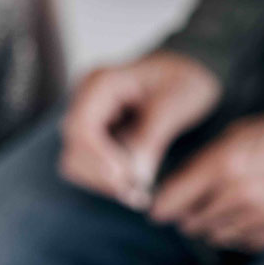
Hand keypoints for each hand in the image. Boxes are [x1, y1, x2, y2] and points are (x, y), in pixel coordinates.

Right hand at [60, 50, 221, 207]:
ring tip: (137, 194)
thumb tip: (135, 177)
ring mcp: (87, 119)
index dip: (97, 158)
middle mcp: (85, 101)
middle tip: (137, 194)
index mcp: (100, 84)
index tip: (125, 178)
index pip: (79, 127)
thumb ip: (151, 138)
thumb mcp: (175, 104)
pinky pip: (88, 165)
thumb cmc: (185, 78)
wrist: (190, 70)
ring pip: (75, 163)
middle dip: (102, 176)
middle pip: (73, 150)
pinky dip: (107, 181)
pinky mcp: (95, 136)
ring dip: (103, 183)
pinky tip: (132, 186)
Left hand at [151, 114, 263, 250]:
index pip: (171, 199)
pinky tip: (247, 216)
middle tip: (191, 207)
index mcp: (222, 165)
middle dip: (187, 216)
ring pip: (216, 235)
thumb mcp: (237, 135)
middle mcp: (238, 193)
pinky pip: (245, 242)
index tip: (157, 211)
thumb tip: (175, 186)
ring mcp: (261, 214)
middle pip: (191, 222)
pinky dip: (240, 234)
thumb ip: (203, 162)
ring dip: (213, 226)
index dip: (160, 207)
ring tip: (223, 208)